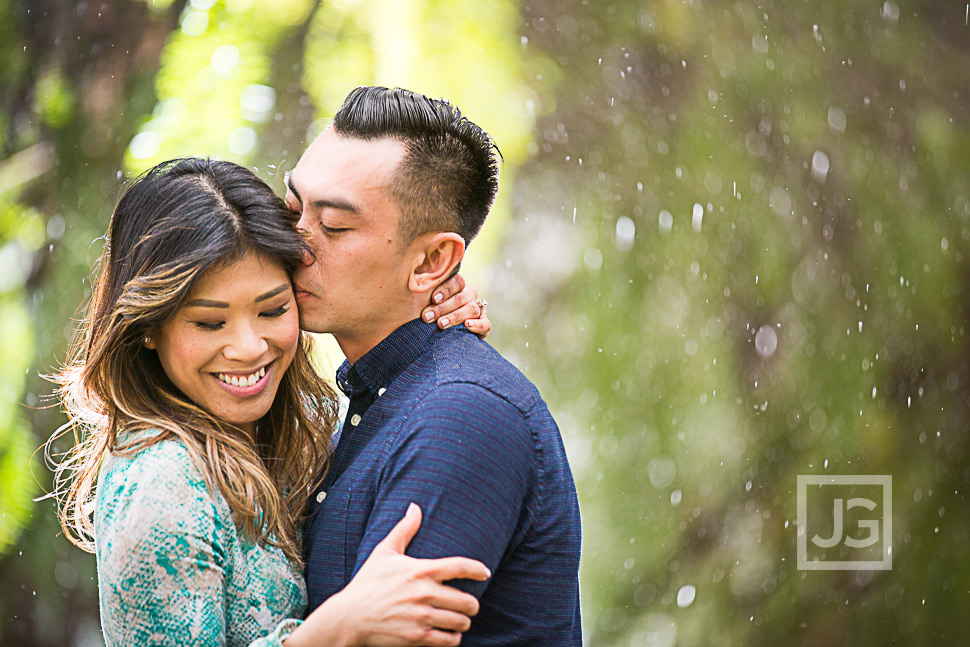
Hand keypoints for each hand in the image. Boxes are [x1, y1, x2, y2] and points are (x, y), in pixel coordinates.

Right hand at [285, 504, 489, 646]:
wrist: (348, 617)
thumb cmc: (367, 583)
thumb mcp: (384, 552)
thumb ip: (404, 529)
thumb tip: (415, 507)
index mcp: (420, 571)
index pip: (460, 567)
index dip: (478, 570)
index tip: (485, 573)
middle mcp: (424, 593)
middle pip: (467, 600)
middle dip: (471, 604)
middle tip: (468, 605)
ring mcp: (422, 617)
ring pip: (461, 622)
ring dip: (463, 622)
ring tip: (459, 620)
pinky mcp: (417, 638)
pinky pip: (448, 641)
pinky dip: (452, 639)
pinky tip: (449, 634)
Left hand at [421, 274, 491, 338]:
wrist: (444, 336)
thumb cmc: (431, 315)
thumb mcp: (427, 304)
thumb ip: (424, 297)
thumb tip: (411, 290)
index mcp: (457, 286)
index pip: (457, 281)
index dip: (446, 289)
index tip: (433, 299)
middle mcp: (469, 296)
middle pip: (462, 297)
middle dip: (443, 308)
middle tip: (427, 317)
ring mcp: (478, 309)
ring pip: (472, 309)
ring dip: (455, 316)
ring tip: (441, 324)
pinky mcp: (484, 325)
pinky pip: (485, 323)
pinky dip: (477, 324)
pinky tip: (467, 325)